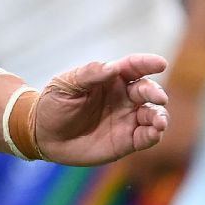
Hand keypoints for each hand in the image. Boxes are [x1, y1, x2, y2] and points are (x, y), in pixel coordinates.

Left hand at [33, 54, 169, 165]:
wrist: (44, 135)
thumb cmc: (54, 104)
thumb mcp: (66, 85)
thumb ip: (89, 74)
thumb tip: (113, 67)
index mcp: (110, 78)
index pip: (133, 67)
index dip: (147, 63)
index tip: (160, 63)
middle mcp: (123, 97)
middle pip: (147, 90)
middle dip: (155, 92)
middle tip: (158, 97)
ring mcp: (127, 119)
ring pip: (153, 114)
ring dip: (160, 116)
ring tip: (159, 121)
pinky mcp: (127, 140)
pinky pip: (146, 137)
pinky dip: (154, 134)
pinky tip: (155, 132)